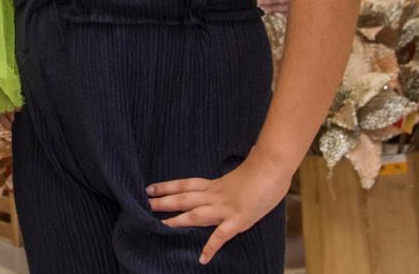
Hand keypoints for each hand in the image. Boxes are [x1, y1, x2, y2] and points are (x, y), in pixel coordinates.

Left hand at [148, 154, 290, 264]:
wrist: (274, 166)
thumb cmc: (265, 165)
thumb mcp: (247, 168)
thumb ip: (240, 171)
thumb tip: (248, 159)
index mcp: (217, 184)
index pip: (186, 184)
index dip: (167, 186)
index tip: (150, 188)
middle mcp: (216, 195)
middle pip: (184, 198)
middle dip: (164, 202)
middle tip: (144, 204)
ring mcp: (226, 208)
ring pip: (195, 214)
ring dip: (177, 221)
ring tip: (160, 226)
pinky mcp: (239, 219)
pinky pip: (221, 235)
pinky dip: (211, 247)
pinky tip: (202, 258)